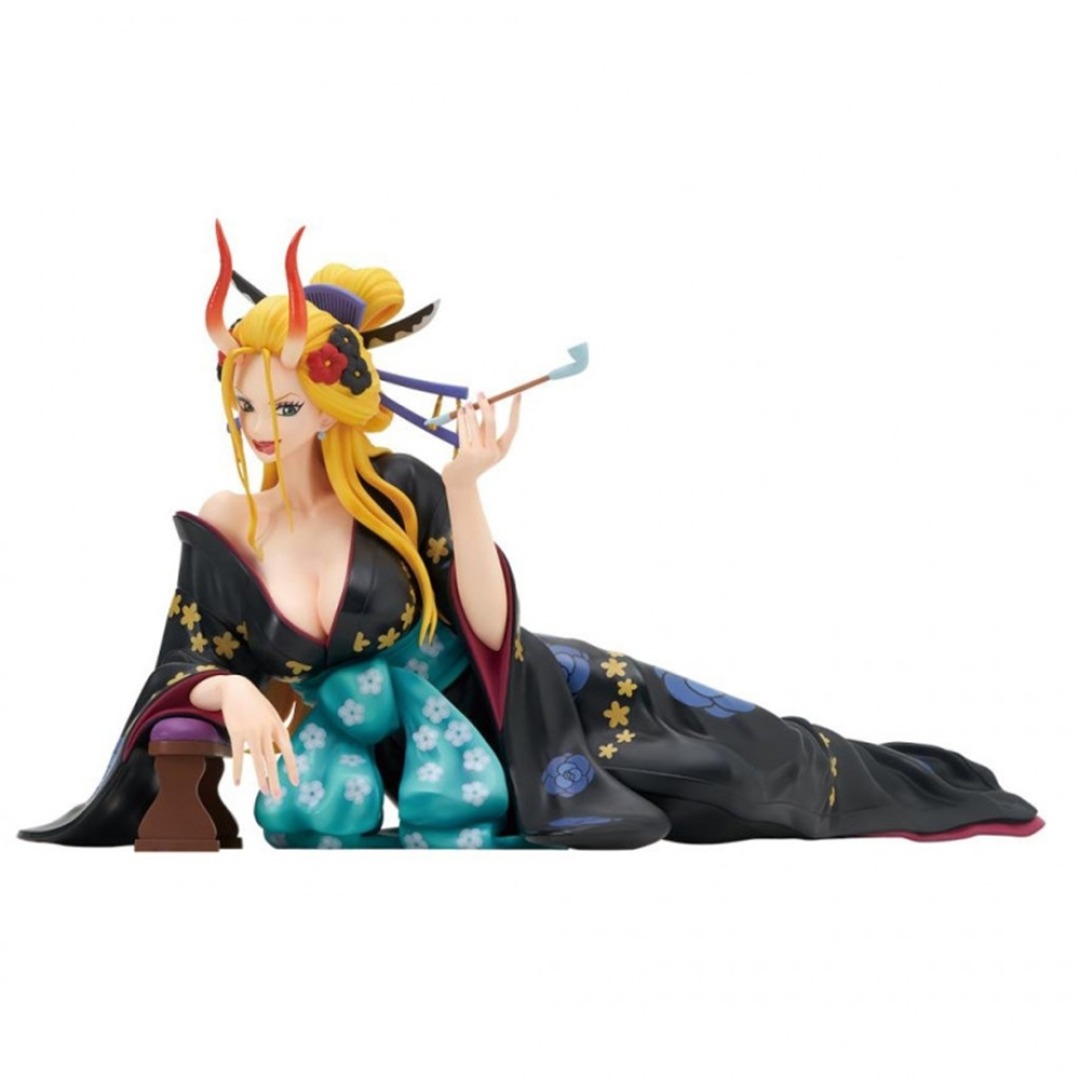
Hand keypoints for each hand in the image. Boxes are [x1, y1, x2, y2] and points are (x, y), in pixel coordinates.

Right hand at [191, 675, 299, 796]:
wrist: (236, 687)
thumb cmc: (255, 703)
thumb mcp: (271, 714)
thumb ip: (276, 730)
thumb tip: (282, 748)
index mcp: (277, 726)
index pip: (287, 750)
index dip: (292, 767)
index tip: (295, 782)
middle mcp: (266, 730)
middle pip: (272, 759)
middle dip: (276, 778)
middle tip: (278, 796)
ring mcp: (251, 731)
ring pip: (257, 759)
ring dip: (261, 778)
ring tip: (264, 792)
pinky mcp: (236, 732)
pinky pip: (238, 755)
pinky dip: (238, 770)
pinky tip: (237, 783)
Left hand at [443, 392, 521, 488]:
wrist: (461, 480)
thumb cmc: (474, 459)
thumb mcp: (484, 444)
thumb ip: (487, 426)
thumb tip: (492, 404)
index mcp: (502, 450)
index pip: (513, 427)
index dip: (516, 411)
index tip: (517, 395)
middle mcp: (493, 453)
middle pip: (492, 424)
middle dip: (486, 406)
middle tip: (481, 393)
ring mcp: (479, 455)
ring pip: (474, 426)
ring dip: (470, 412)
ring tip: (467, 403)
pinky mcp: (465, 454)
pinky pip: (463, 432)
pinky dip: (461, 420)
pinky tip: (460, 413)